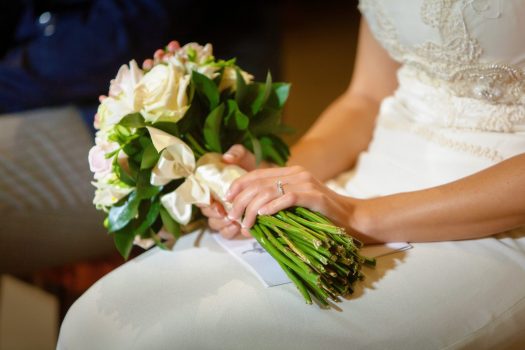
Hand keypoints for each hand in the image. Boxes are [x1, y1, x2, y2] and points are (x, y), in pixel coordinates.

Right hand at [202, 144, 258, 238]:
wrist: (268, 182)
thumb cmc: (251, 168)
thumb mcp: (245, 156)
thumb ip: (236, 153)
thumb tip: (227, 158)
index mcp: (212, 187)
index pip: (200, 196)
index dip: (203, 201)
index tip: (212, 201)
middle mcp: (215, 202)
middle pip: (207, 213)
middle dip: (214, 213)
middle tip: (224, 212)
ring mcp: (224, 216)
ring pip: (215, 225)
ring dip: (222, 224)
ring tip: (234, 221)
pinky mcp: (233, 226)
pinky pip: (226, 234)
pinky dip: (230, 232)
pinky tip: (239, 228)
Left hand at [225, 166, 356, 236]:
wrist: (352, 219)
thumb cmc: (322, 216)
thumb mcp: (295, 205)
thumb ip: (276, 202)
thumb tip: (249, 214)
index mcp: (291, 172)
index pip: (257, 173)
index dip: (239, 184)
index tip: (227, 199)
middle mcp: (297, 174)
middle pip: (259, 183)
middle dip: (240, 201)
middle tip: (233, 217)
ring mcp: (307, 183)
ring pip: (269, 191)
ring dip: (252, 209)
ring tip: (245, 223)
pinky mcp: (315, 196)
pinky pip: (288, 198)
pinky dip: (273, 207)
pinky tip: (262, 216)